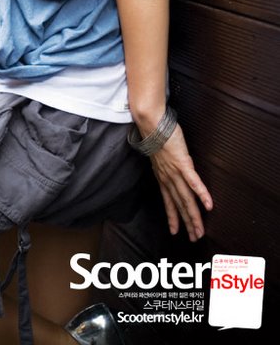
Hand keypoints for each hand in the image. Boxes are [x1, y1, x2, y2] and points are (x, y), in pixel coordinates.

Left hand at [149, 124, 213, 241]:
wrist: (152, 123)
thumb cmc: (158, 135)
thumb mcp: (161, 154)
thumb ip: (169, 164)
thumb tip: (179, 168)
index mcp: (163, 177)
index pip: (168, 201)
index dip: (172, 217)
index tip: (174, 231)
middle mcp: (168, 178)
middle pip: (179, 204)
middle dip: (186, 223)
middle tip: (194, 238)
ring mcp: (175, 172)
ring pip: (186, 198)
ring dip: (193, 216)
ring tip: (199, 231)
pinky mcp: (183, 163)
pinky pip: (193, 181)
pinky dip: (201, 194)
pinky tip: (209, 205)